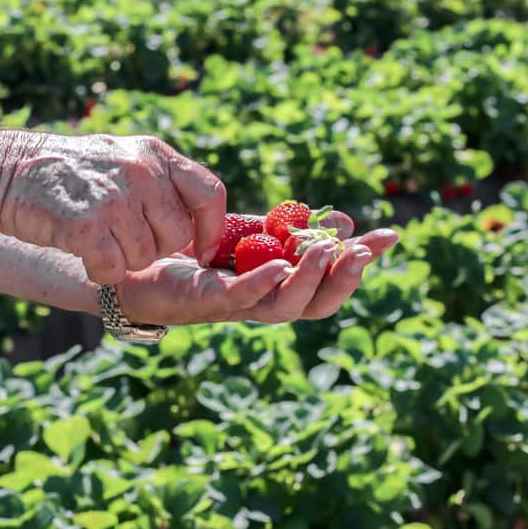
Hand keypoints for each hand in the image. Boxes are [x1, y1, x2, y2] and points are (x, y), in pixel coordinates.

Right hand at [0, 131, 225, 284]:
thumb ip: (162, 184)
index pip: (210, 193)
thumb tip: (204, 228)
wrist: (3, 169)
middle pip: (178, 236)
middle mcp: (140, 171)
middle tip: (123, 236)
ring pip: (146, 257)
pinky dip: (100, 271)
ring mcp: (114, 198)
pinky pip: (114, 269)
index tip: (204, 251)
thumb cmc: (69, 174)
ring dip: (123, 259)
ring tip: (97, 236)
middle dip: (156, 248)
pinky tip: (84, 253)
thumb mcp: (124, 159)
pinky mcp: (86, 226)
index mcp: (155, 154)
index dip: (213, 229)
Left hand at [116, 212, 397, 324]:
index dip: (360, 263)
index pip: (328, 282)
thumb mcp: (249, 234)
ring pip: (284, 306)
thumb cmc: (195, 252)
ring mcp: (235, 306)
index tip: (390, 236)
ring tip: (328, 251)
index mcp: (277, 287)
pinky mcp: (205, 300)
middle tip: (362, 251)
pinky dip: (262, 282)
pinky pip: (240, 296)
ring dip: (310, 280)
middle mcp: (262, 303)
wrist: (137, 265)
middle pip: (315, 304)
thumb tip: (344, 222)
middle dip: (344, 279)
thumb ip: (291, 232)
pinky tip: (279, 263)